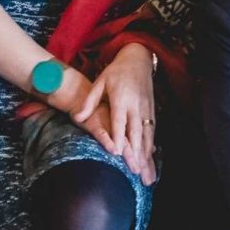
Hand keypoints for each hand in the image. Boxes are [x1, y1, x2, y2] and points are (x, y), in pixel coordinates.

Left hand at [71, 44, 158, 183]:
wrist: (138, 58)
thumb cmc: (116, 71)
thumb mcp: (100, 82)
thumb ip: (89, 101)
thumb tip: (76, 117)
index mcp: (122, 98)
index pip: (120, 122)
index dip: (120, 137)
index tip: (118, 153)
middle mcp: (136, 105)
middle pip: (136, 132)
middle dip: (137, 153)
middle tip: (135, 171)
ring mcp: (146, 108)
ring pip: (147, 134)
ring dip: (147, 155)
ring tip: (146, 172)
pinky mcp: (151, 110)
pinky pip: (152, 131)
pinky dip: (151, 146)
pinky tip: (150, 159)